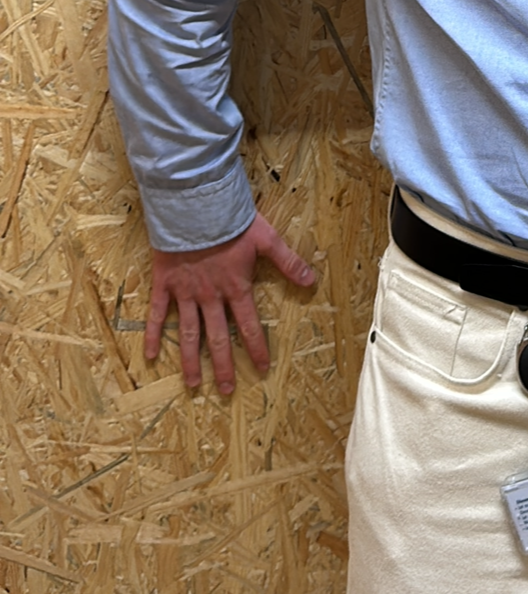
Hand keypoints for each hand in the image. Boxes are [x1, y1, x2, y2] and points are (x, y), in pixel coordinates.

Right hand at [146, 213, 315, 396]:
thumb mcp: (266, 238)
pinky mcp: (165, 283)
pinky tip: (149, 355)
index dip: (257, 348)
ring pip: (189, 333)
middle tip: (225, 390)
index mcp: (236, 287)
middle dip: (223, 366)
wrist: (193, 203)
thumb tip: (312, 281)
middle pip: (219, 337)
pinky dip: (152, 334)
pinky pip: (156, 313)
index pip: (250, 325)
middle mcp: (210, 296)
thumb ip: (288, 261)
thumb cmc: (230, 219)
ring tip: (192, 384)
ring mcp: (186, 292)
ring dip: (191, 360)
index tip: (261, 369)